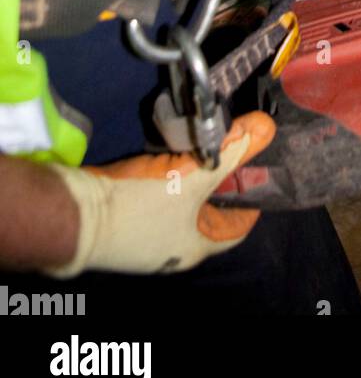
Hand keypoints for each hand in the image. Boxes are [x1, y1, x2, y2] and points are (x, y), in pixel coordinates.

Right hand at [43, 111, 274, 276]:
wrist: (77, 214)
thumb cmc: (142, 205)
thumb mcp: (194, 177)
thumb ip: (231, 152)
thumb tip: (266, 128)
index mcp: (195, 249)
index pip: (236, 229)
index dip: (251, 202)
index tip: (260, 174)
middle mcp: (174, 249)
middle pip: (208, 213)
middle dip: (222, 183)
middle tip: (235, 151)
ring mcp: (148, 236)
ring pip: (183, 203)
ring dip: (195, 177)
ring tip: (209, 146)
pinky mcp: (126, 219)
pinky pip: (159, 198)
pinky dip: (171, 177)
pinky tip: (173, 154)